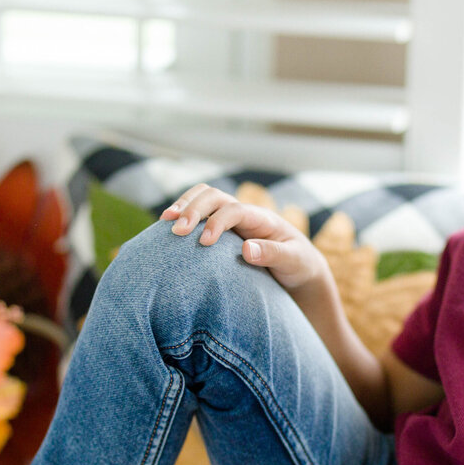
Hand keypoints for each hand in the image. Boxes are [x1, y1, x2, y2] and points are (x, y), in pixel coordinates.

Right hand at [160, 183, 326, 292]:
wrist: (298, 268)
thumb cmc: (298, 264)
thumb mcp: (294, 261)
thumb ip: (274, 254)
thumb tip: (247, 249)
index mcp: (262, 218)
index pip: (234, 210)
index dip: (217, 222)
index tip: (204, 242)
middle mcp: (244, 213)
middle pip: (214, 196)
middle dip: (194, 209)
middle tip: (176, 230)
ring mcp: (231, 219)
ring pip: (203, 198)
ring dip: (184, 206)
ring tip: (165, 222)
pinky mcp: (221, 229)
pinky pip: (199, 215)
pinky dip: (182, 216)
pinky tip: (166, 230)